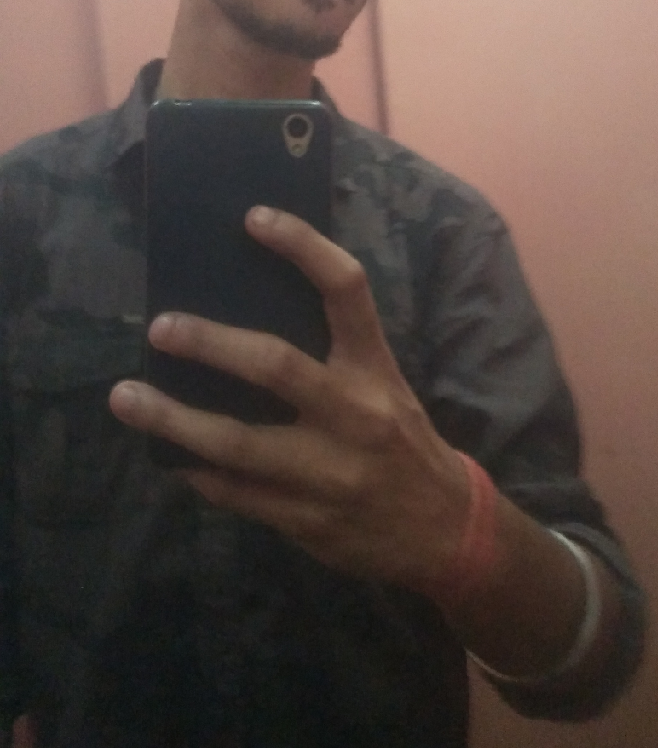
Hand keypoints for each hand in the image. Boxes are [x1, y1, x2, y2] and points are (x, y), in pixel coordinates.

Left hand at [110, 206, 469, 588]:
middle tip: (160, 328)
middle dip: (209, 344)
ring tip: (125, 398)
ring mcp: (329, 472)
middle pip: (275, 367)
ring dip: (173, 420)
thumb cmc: (401, 439)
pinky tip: (170, 456)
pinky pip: (237, 494)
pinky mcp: (307, 520)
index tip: (253, 217)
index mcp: (375, 369)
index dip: (302, 246)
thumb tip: (246, 309)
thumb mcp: (384, 385)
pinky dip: (198, 472)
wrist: (443, 530)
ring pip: (238, 443)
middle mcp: (355, 414)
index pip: (346, 290)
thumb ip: (332, 354)